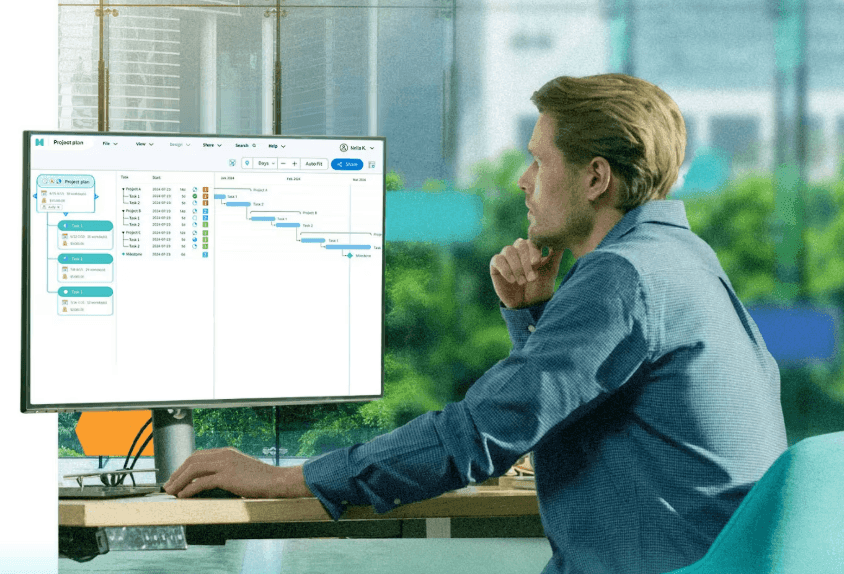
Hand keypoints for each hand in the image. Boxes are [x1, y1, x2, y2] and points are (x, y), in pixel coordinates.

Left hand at [162, 447, 312, 498]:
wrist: (277, 481)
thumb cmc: (262, 480)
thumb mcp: (241, 470)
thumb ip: (227, 472)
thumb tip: (211, 481)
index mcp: (227, 452)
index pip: (198, 455)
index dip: (183, 466)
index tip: (176, 477)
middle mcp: (224, 455)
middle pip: (192, 460)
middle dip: (177, 473)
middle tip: (168, 485)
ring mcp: (226, 464)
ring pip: (193, 469)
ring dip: (179, 481)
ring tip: (171, 492)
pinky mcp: (227, 476)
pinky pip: (201, 482)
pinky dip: (189, 489)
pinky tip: (183, 496)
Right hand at [490, 238, 564, 308]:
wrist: (528, 304)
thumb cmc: (541, 286)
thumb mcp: (551, 270)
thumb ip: (555, 255)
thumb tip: (561, 240)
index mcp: (531, 248)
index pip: (531, 241)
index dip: (534, 251)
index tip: (537, 264)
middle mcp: (518, 249)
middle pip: (519, 245)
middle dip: (526, 262)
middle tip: (532, 278)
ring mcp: (506, 257)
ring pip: (508, 251)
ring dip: (516, 267)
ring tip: (522, 281)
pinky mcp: (495, 265)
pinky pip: (497, 260)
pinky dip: (505, 269)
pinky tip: (512, 280)